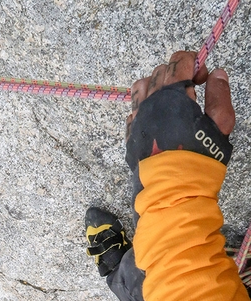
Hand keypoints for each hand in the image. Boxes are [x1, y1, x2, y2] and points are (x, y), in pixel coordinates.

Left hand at [126, 51, 234, 168]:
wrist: (173, 189)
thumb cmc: (199, 159)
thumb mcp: (220, 126)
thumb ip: (219, 96)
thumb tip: (217, 74)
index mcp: (174, 95)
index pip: (180, 60)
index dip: (194, 62)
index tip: (203, 77)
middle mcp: (151, 102)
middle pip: (161, 71)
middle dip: (177, 74)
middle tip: (191, 91)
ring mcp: (137, 118)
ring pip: (141, 87)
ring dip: (156, 86)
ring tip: (169, 101)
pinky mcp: (130, 134)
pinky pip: (133, 110)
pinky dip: (144, 107)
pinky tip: (157, 120)